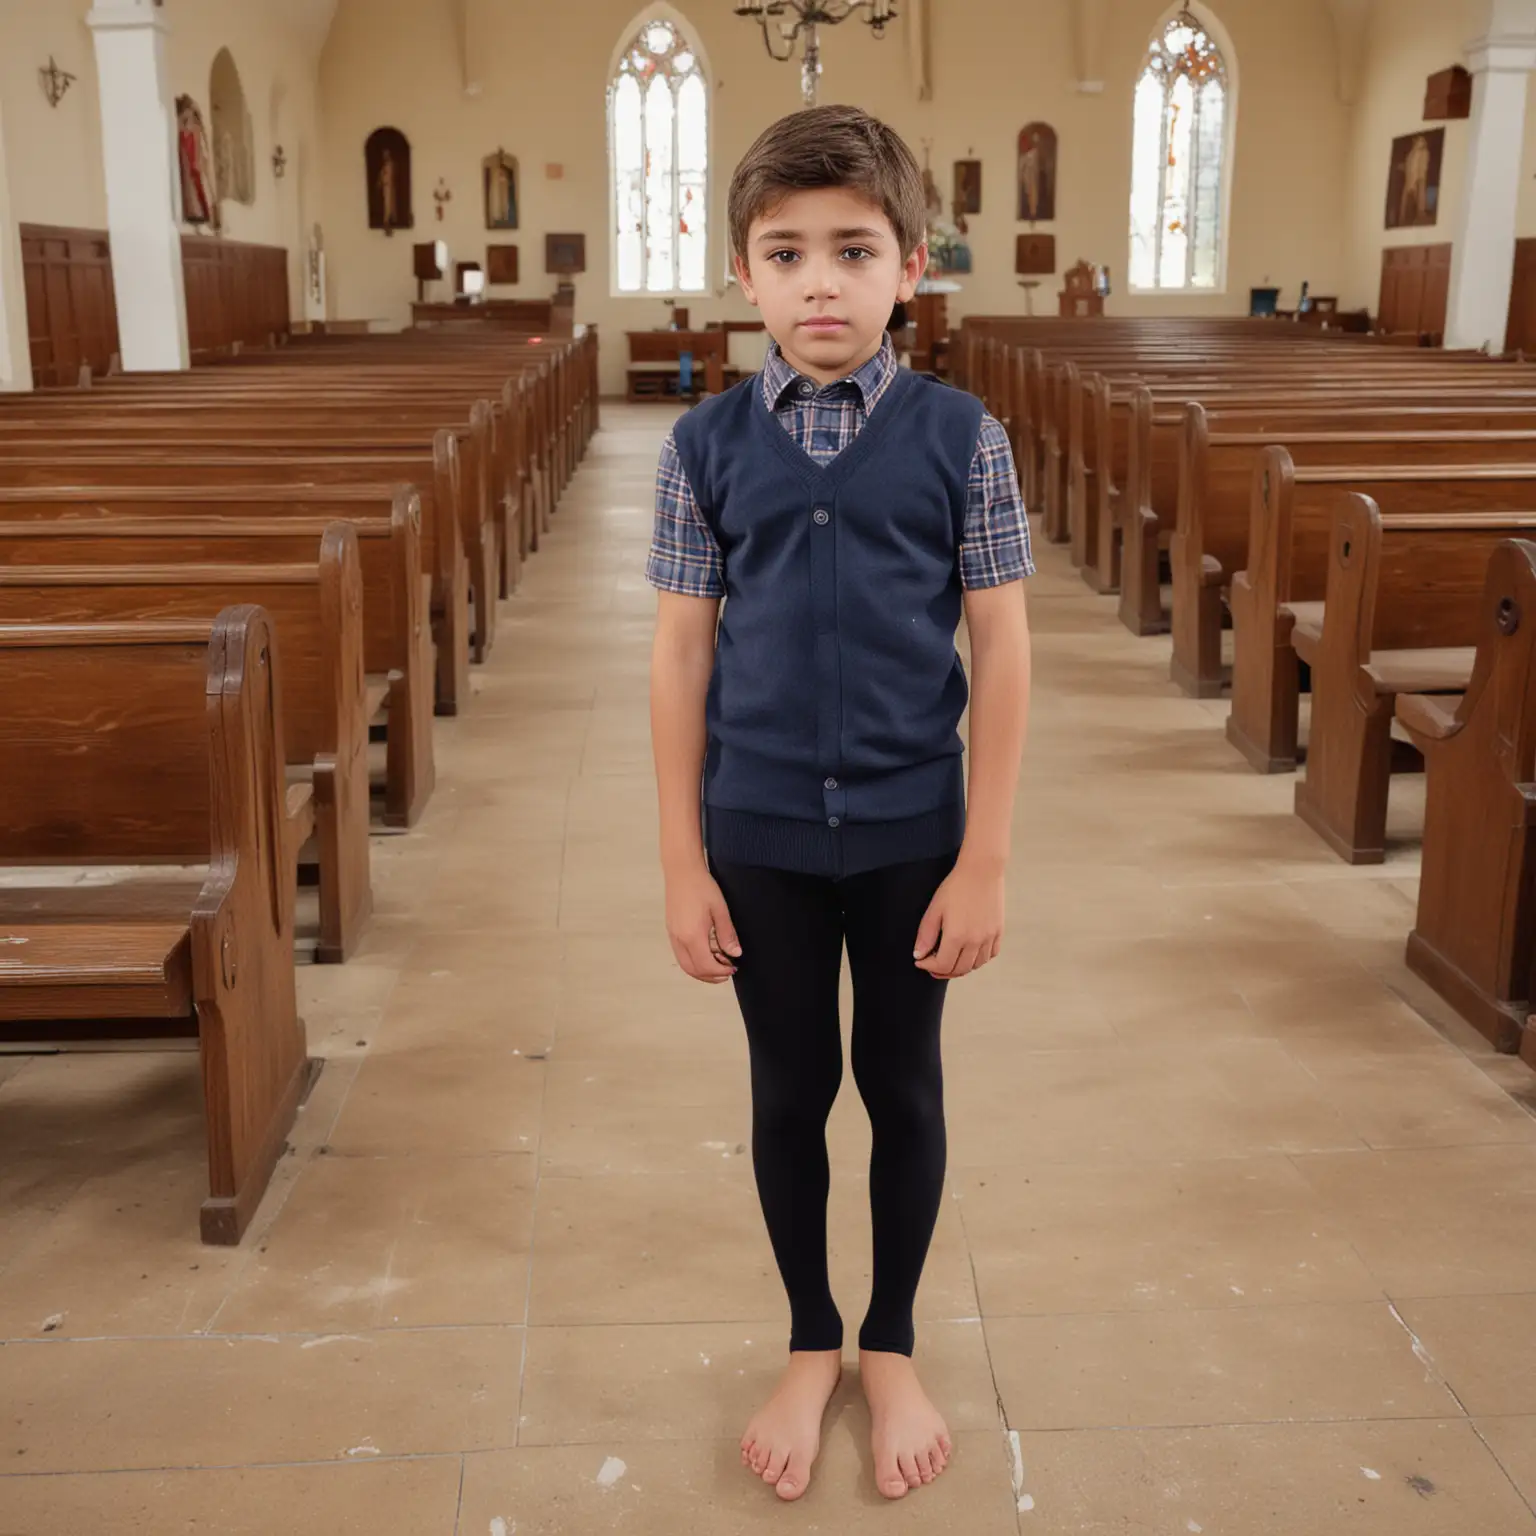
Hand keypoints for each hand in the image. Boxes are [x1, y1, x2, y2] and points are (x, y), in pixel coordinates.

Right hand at [665, 863, 741, 983]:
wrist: (682, 871)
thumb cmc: (701, 886)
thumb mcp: (720, 910)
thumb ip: (727, 934)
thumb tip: (735, 953)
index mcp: (693, 936)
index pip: (706, 966)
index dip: (721, 972)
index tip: (733, 968)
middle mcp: (679, 939)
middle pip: (693, 970)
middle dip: (711, 976)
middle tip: (727, 972)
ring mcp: (673, 935)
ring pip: (685, 965)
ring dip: (701, 971)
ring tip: (717, 966)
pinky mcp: (671, 930)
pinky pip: (680, 955)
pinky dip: (693, 962)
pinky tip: (704, 954)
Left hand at [913, 860, 1004, 977]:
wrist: (982, 871)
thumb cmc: (956, 887)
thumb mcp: (935, 909)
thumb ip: (926, 935)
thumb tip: (919, 956)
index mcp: (957, 937)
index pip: (942, 965)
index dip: (928, 966)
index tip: (920, 961)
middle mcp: (975, 941)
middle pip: (959, 970)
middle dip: (942, 971)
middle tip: (932, 965)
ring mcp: (989, 937)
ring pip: (975, 965)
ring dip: (961, 968)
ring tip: (950, 960)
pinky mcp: (998, 931)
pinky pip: (990, 955)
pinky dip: (978, 960)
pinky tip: (969, 953)